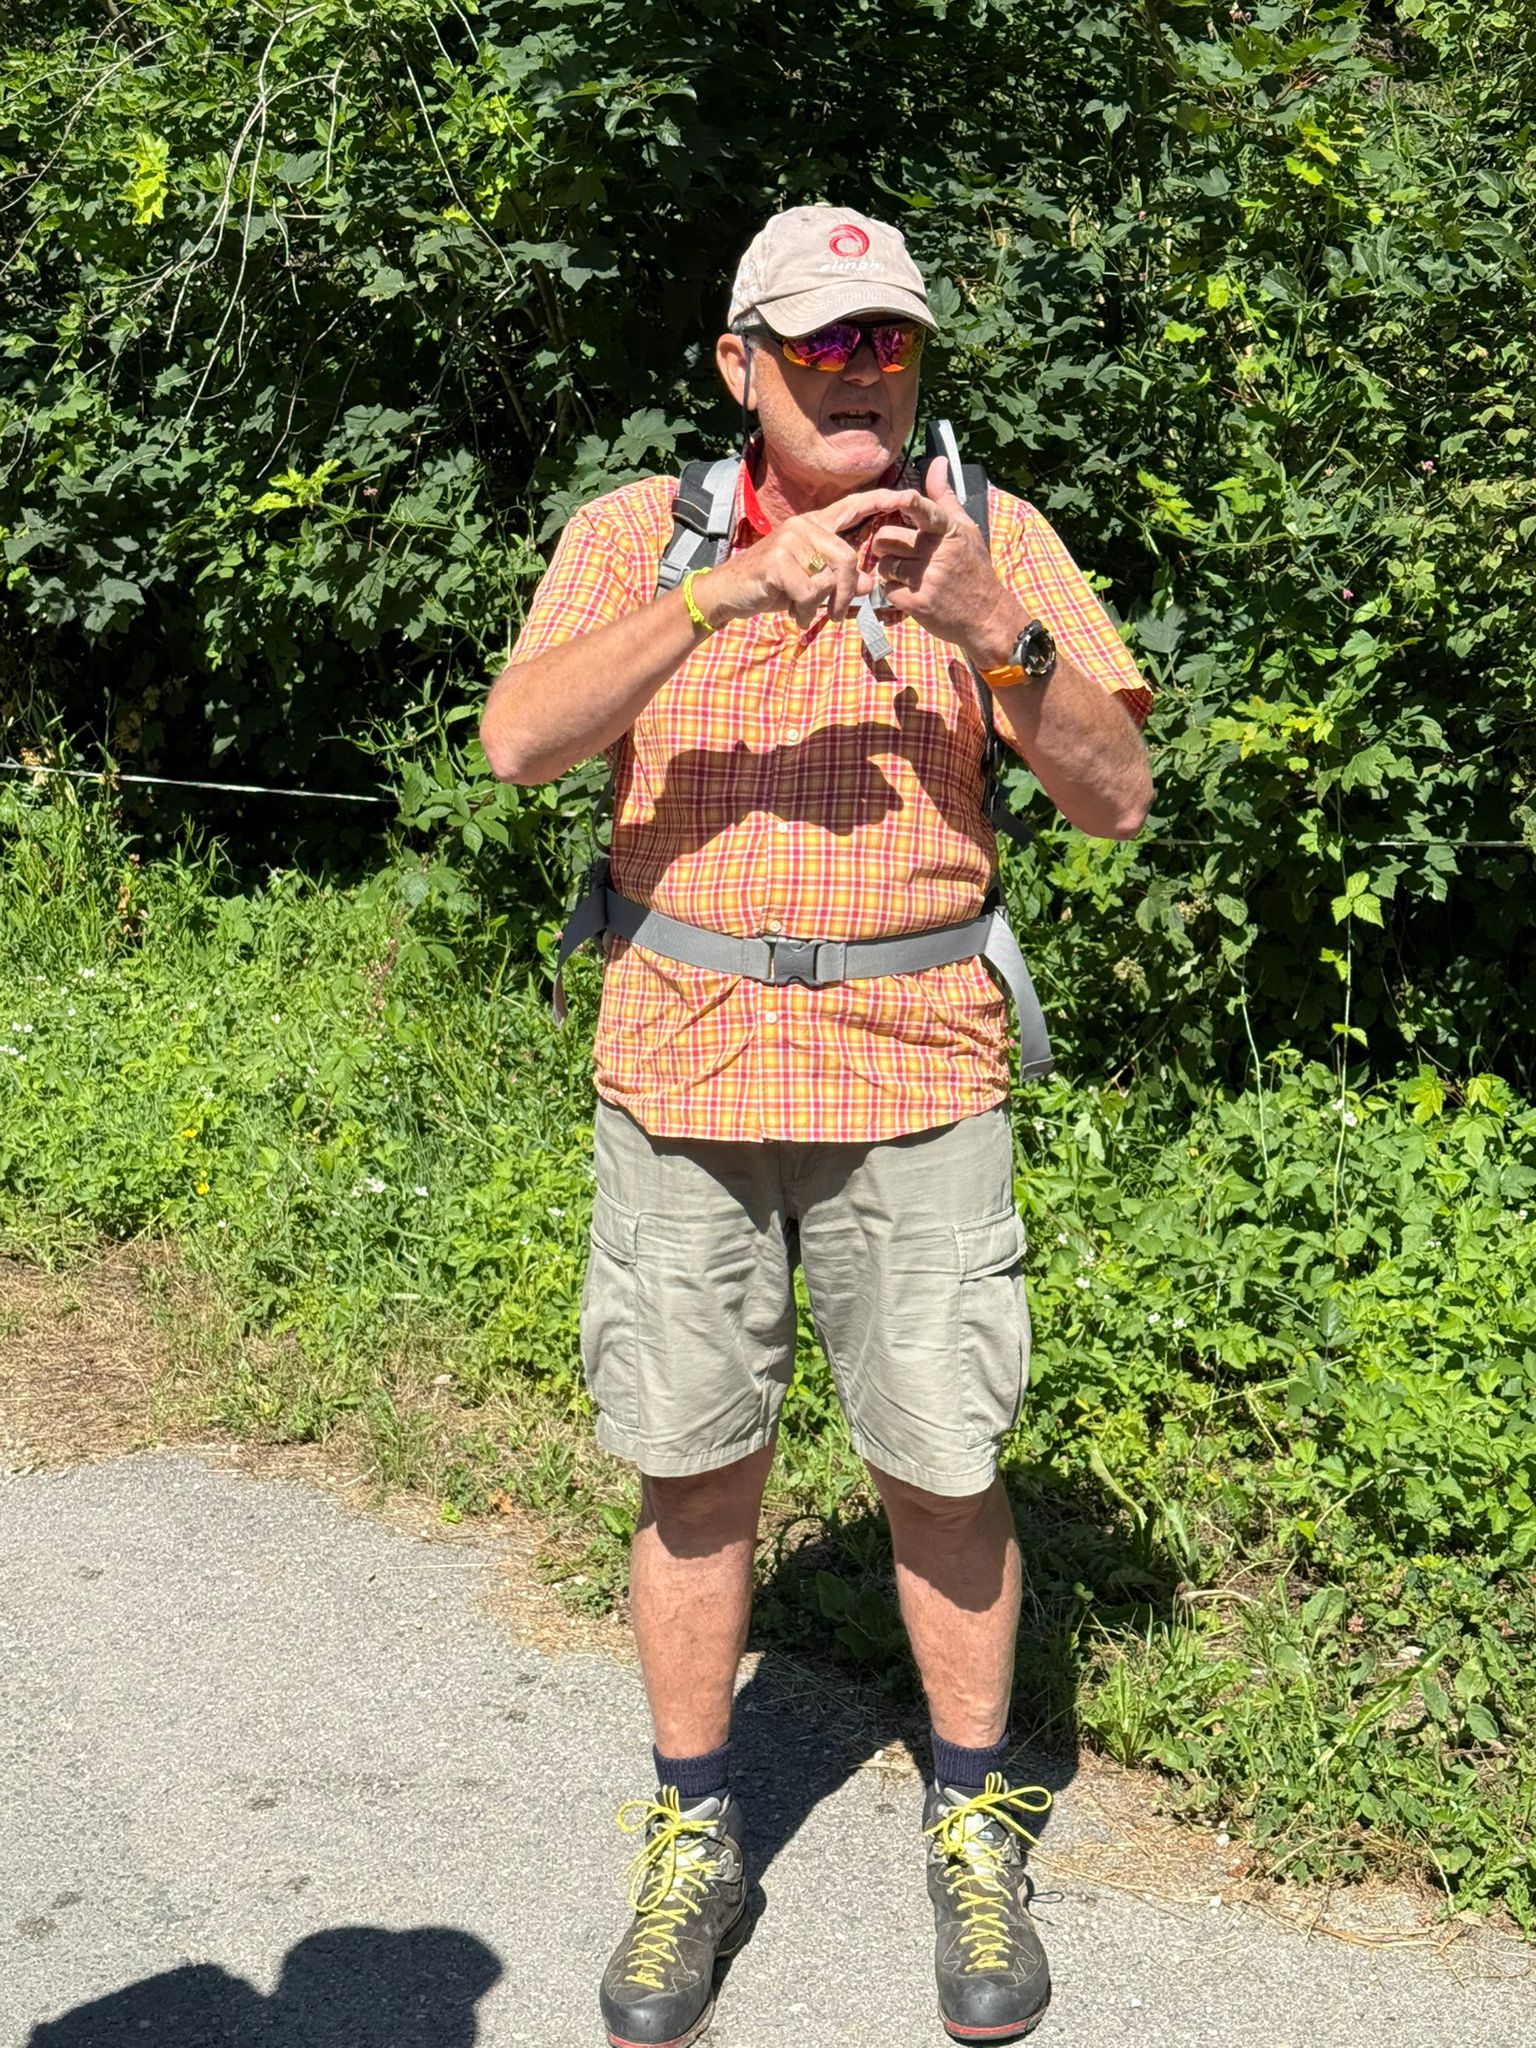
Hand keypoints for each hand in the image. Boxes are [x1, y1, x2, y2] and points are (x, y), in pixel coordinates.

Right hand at [701, 485, 920, 632]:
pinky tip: (793, 614)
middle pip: (847, 558)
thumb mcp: (812, 585)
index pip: (852, 507)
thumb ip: (841, 581)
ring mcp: (789, 540)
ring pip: (830, 577)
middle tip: (837, 615)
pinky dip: (805, 612)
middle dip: (846, 594)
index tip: (908, 495)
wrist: (727, 593)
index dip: (881, 500)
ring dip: (823, 606)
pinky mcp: (777, 560)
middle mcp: (803, 526)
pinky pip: (810, 592)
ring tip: (807, 613)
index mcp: (814, 525)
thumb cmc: (772, 587)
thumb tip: (871, 583)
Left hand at [868, 457, 1022, 662]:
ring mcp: (927, 579)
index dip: (912, 504)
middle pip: (887, 537)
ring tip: (908, 574)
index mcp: (949, 532)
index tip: (903, 499)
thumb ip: (945, 497)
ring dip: (889, 569)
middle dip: (885, 544)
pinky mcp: (917, 602)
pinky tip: (912, 593)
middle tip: (896, 550)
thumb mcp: (965, 530)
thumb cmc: (972, 569)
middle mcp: (938, 553)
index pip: (928, 512)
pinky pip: (887, 588)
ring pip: (884, 564)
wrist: (985, 616)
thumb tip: (937, 461)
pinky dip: (894, 592)